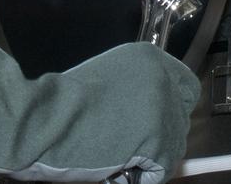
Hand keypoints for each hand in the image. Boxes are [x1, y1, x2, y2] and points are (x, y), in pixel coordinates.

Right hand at [0, 25, 198, 182]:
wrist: (43, 120)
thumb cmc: (61, 105)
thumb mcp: (106, 82)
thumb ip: (136, 93)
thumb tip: (158, 118)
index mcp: (150, 58)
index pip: (187, 87)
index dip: (172, 111)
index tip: (158, 128)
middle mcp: (163, 78)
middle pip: (181, 121)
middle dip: (159, 140)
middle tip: (124, 148)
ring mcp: (164, 108)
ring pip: (172, 149)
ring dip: (146, 160)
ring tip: (111, 153)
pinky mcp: (159, 139)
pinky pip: (159, 171)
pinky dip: (138, 178)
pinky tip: (113, 165)